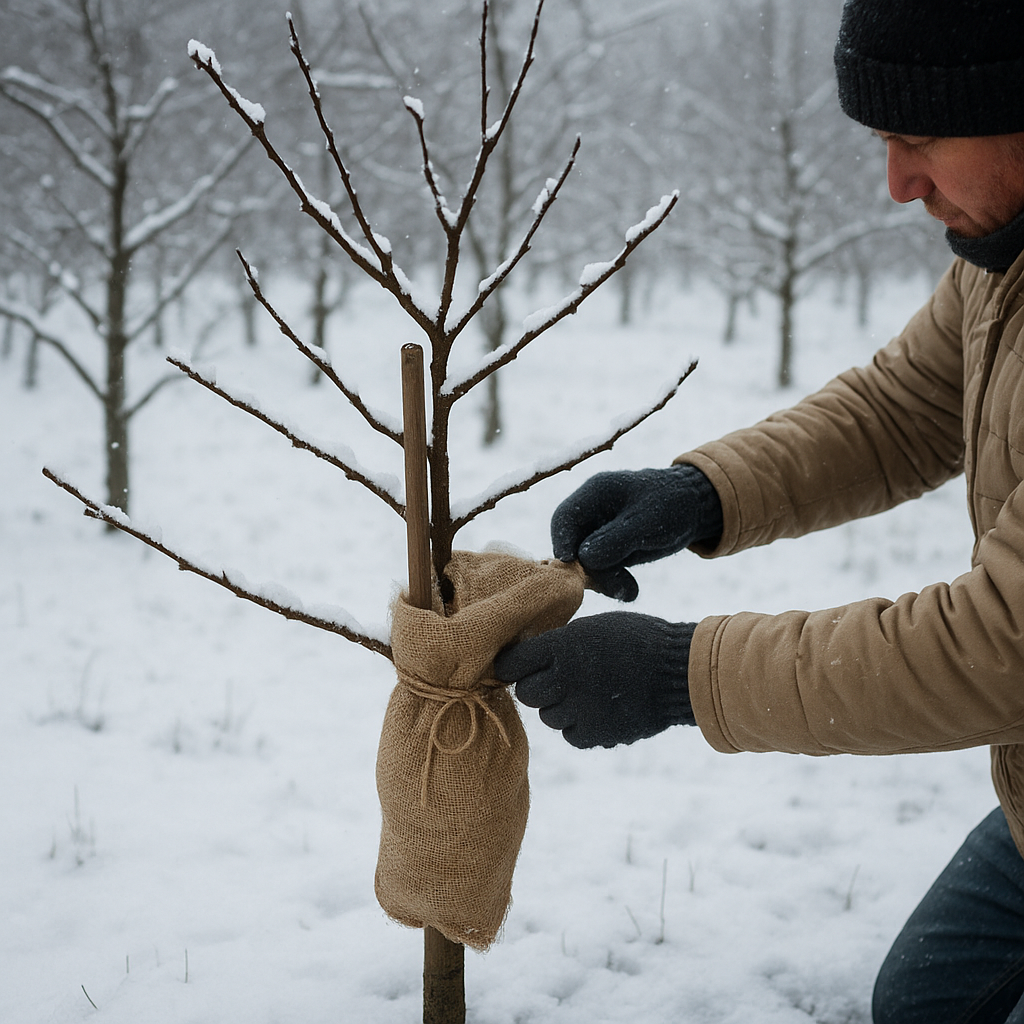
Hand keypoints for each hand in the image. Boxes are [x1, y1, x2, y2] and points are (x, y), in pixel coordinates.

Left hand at [493, 612, 695, 748]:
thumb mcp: (593, 627)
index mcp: (561, 647)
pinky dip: (578, 726)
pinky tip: (597, 710)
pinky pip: (570, 734)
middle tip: (553, 681)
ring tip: (584, 694)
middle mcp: (563, 679)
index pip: (512, 663)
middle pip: (526, 694)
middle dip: (535, 687)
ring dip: (559, 707)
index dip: (512, 665)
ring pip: (548, 717)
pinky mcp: (595, 734)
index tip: (515, 666)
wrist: (680, 671)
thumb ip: (560, 643)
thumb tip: (532, 657)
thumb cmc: (638, 640)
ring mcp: (579, 710)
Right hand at [551, 465, 721, 600]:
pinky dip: (614, 583)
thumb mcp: (647, 521)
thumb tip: (583, 558)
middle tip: (613, 587)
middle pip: (572, 544)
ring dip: (604, 580)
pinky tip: (630, 591)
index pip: (564, 518)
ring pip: (587, 562)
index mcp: (595, 493)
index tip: (570, 564)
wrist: (695, 509)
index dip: (562, 541)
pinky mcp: (610, 550)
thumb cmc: (672, 504)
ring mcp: (599, 533)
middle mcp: (592, 513)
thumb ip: (615, 539)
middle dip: (588, 569)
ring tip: (628, 591)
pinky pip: (602, 571)